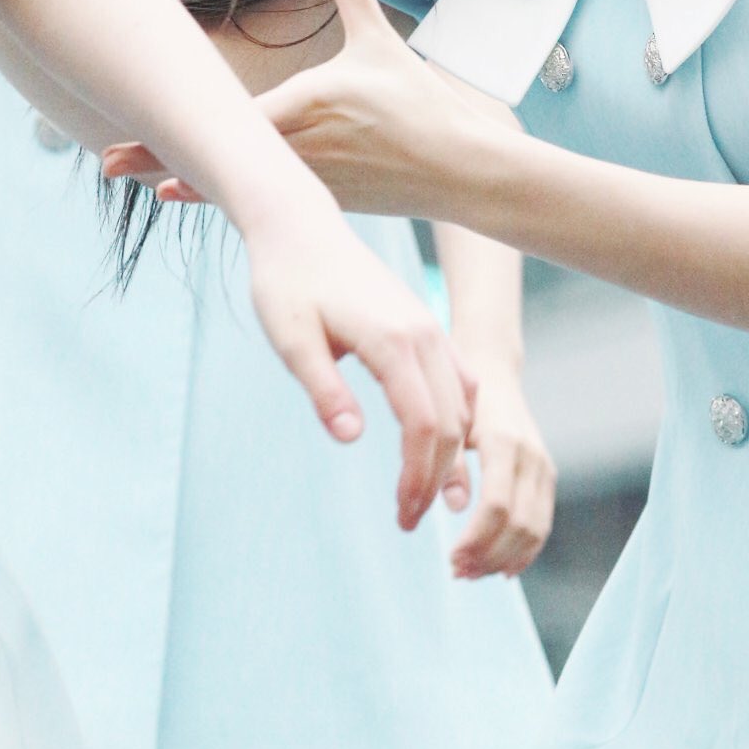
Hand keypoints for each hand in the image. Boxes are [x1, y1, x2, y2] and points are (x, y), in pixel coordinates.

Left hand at [105, 0, 488, 219]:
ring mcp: (309, 181)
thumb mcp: (379, 42)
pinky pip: (265, 199)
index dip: (174, 131)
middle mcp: (299, 148)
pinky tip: (191, 193)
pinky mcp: (323, 201)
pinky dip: (227, 195)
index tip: (126, 133)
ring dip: (186, 178)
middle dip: (159, 159)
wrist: (460, 170)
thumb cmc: (421, 103)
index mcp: (306, 106)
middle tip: (106, 163)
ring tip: (139, 179)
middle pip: (218, 156)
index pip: (227, 122)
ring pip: (236, 183)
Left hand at [241, 192, 477, 530]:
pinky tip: (447, 450)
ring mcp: (430, 328)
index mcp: (393, 340)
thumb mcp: (291, 340)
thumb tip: (351, 438)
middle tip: (409, 520)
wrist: (300, 228)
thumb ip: (323, 388)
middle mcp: (424, 334)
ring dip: (452, 455)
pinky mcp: (426, 327)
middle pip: (450, 421)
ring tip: (430, 497)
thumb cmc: (286, 284)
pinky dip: (460, 422)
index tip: (404, 516)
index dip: (418, 476)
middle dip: (435, 478)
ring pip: (462, 404)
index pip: (423, 424)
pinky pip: (461, 381)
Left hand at [442, 356, 555, 579]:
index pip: (497, 505)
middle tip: (457, 572)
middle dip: (488, 555)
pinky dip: (525, 551)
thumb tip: (453, 508)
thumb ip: (449, 465)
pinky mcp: (547, 477)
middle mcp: (531, 457)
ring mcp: (544, 467)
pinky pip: (543, 523)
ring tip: (472, 572)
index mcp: (505, 443)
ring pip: (535, 529)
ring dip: (505, 559)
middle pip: (519, 524)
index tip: (451, 558)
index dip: (475, 538)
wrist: (494, 375)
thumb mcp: (448, 427)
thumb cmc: (461, 404)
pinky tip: (500, 568)